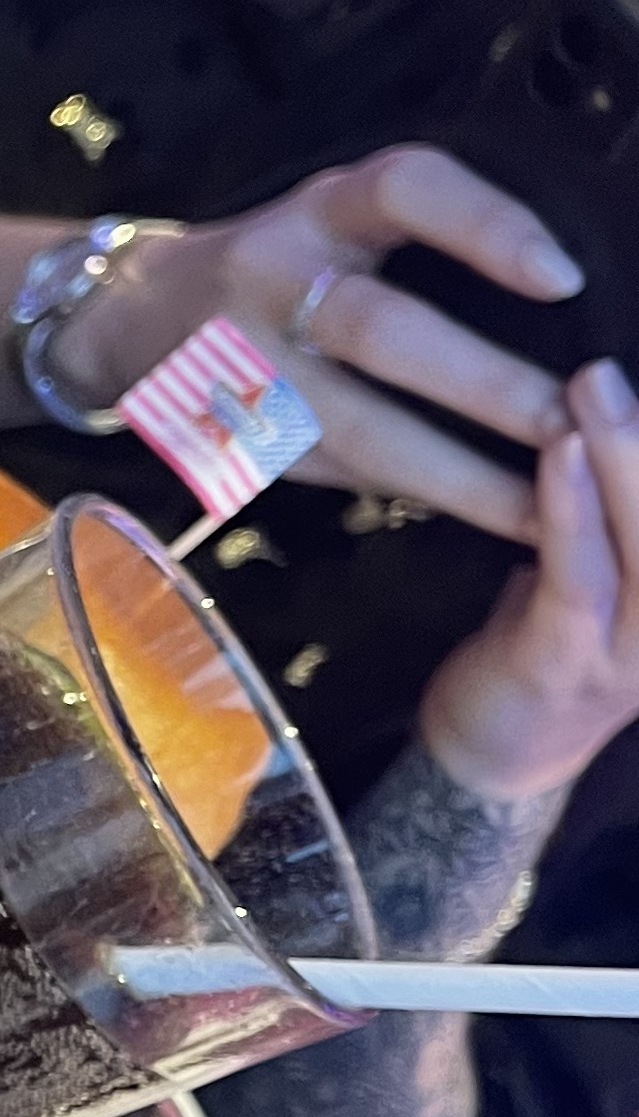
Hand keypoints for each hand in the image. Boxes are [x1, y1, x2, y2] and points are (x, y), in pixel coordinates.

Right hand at [51, 146, 583, 540]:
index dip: (484, 228)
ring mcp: (249, 371)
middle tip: (574, 424)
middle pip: (381, 331)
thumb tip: (570, 296)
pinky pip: (344, 478)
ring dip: (462, 477)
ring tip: (549, 512)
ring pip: (360, 430)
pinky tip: (486, 519)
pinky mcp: (239, 443)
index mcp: (319, 210)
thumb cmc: (282, 262)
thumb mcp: (339, 214)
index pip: (404, 189)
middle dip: (486, 387)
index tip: (562, 278)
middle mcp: (274, 281)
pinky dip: (422, 499)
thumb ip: (428, 232)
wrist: (136, 317)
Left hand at [418, 362, 638, 806]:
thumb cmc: (550, 637)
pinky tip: (560, 452)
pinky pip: (578, 575)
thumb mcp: (599, 568)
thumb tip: (608, 408)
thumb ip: (614, 512)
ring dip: (622, 455)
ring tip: (594, 384)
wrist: (492, 754)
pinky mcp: (570, 661)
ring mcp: (636, 650)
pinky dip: (569, 509)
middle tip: (617, 362)